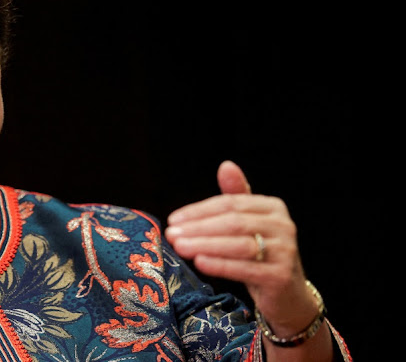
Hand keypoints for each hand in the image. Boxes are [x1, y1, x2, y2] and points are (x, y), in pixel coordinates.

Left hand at [164, 160, 318, 335]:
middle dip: (198, 228)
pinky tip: (199, 263)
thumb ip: (236, 196)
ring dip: (204, 245)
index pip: (230, 204)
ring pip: (238, 245)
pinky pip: (245, 269)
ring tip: (179, 247)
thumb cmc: (261, 255)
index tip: (173, 219)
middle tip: (171, 234)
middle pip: (233, 222)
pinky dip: (220, 265)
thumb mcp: (249, 224)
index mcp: (273, 207)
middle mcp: (283, 226)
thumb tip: (226, 165)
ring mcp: (285, 251)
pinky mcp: (281, 276)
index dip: (199, 210)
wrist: (288, 296)